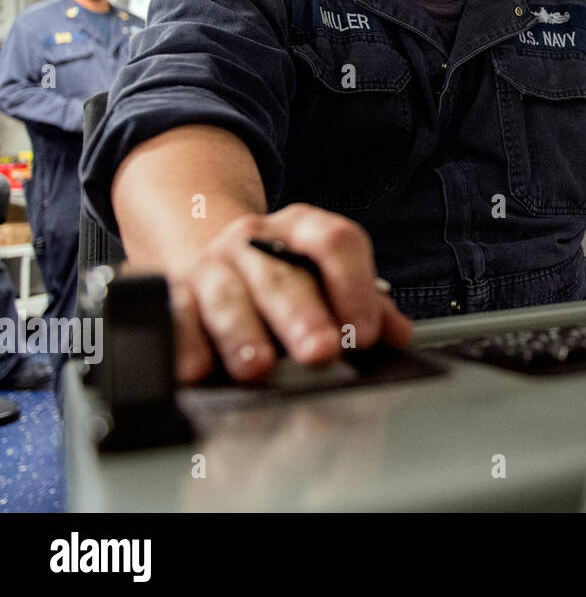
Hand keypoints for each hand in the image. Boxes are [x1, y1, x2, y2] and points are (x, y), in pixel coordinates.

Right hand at [165, 203, 411, 382]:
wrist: (212, 250)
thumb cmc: (286, 275)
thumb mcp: (327, 278)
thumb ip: (369, 306)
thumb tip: (400, 335)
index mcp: (303, 228)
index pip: (334, 242)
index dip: (353, 285)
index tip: (365, 333)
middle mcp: (255, 240)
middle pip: (282, 274)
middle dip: (302, 316)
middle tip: (321, 351)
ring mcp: (211, 264)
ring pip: (228, 296)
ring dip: (243, 334)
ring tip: (258, 366)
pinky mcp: (174, 293)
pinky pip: (175, 315)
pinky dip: (185, 343)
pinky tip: (197, 369)